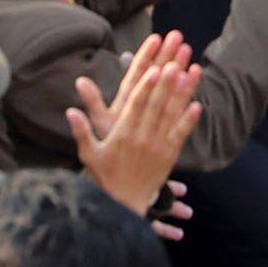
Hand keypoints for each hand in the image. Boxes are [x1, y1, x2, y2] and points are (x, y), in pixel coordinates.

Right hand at [70, 31, 201, 214]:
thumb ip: (81, 131)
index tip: (154, 68)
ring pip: (172, 115)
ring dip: (182, 93)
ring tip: (191, 72)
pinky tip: (197, 104)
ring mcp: (157, 146)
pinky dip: (189, 120)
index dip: (146, 86)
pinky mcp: (169, 156)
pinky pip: (180, 135)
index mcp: (122, 134)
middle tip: (176, 60)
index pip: (136, 105)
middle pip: (157, 104)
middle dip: (167, 81)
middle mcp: (142, 137)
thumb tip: (70, 110)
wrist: (123, 205)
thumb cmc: (104, 177)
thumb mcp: (89, 155)